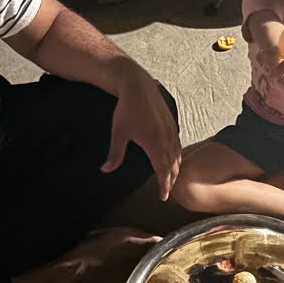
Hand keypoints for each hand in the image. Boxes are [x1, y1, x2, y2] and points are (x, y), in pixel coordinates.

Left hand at [102, 69, 180, 200]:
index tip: (162, 197)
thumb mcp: (118, 132)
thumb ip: (114, 154)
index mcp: (154, 144)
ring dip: (176, 169)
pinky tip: (174, 158)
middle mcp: (166, 139)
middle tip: (167, 192)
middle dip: (171, 181)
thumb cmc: (127, 109)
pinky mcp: (172, 123)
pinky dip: (178, 156)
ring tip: (172, 179)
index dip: (163, 185)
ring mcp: (171, 130)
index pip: (162, 171)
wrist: (138, 86)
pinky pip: (178, 144)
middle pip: (173, 166)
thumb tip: (105, 170)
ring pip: (178, 155)